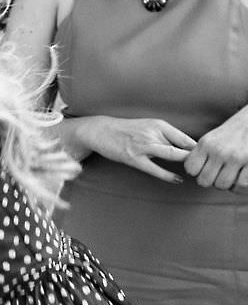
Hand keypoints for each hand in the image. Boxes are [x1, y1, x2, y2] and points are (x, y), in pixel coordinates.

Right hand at [77, 115, 196, 182]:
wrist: (99, 130)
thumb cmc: (126, 130)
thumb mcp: (148, 127)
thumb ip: (166, 137)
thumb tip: (187, 150)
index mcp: (159, 124)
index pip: (186, 138)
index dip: (199, 150)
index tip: (206, 160)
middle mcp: (152, 133)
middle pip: (183, 146)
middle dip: (196, 158)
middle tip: (206, 168)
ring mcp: (142, 146)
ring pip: (172, 154)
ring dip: (186, 164)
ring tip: (196, 173)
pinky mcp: (133, 158)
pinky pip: (155, 169)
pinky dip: (168, 175)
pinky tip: (177, 180)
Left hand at [186, 106, 247, 189]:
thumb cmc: (232, 133)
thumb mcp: (211, 139)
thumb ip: (201, 154)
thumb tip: (192, 172)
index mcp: (206, 144)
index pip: (190, 169)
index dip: (197, 172)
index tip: (205, 169)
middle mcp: (218, 151)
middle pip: (204, 181)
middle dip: (211, 180)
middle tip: (218, 174)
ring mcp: (236, 158)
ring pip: (222, 185)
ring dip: (226, 184)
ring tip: (230, 176)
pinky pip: (241, 185)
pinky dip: (240, 186)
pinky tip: (241, 178)